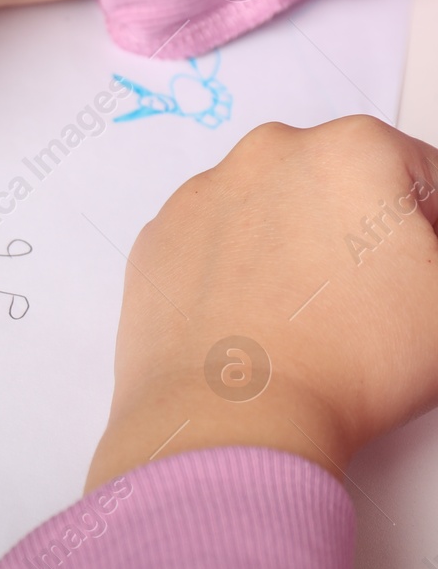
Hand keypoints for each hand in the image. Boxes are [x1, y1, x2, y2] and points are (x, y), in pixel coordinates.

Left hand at [87, 116, 437, 489]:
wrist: (233, 420)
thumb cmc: (347, 364)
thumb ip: (437, 255)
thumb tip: (419, 258)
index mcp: (352, 148)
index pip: (423, 180)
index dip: (432, 235)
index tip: (419, 276)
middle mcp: (267, 154)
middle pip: (340, 188)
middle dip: (361, 234)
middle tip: (367, 301)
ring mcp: (201, 195)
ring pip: (272, 212)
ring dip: (296, 248)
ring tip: (308, 317)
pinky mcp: (159, 238)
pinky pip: (214, 244)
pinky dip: (235, 271)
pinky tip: (257, 319)